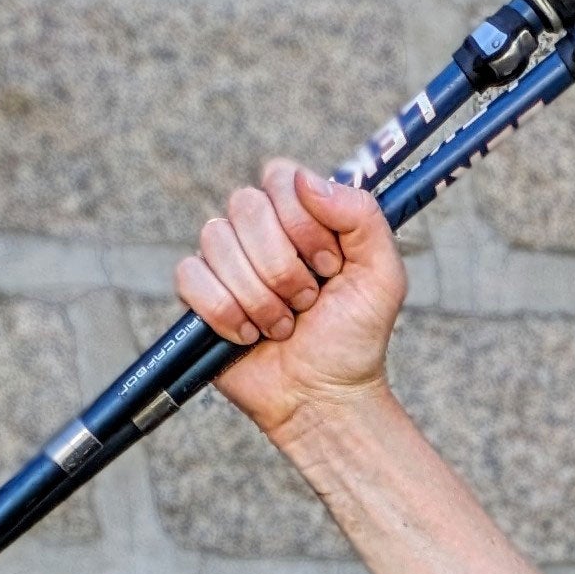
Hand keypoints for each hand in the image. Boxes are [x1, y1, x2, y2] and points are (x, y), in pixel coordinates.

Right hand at [176, 160, 405, 436]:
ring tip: (284, 326)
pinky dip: (227, 313)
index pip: (279, 177)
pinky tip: (249, 335)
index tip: (329, 266)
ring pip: (218, 241)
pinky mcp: (197, 294)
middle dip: (285, 267)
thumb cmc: (355, 338)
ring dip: (261, 297)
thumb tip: (306, 180)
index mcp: (298, 215)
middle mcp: (256, 229)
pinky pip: (191, 277)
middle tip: (308, 302)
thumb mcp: (383, 276)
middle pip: (246, 206)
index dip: (303, 223)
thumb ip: (362, 216)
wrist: (328, 397)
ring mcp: (223, 259)